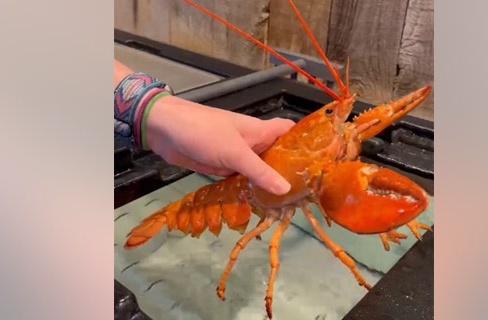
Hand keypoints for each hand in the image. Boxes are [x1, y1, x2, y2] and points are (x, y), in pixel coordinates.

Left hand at [145, 94, 294, 194]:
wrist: (165, 130)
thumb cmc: (203, 132)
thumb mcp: (235, 153)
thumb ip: (259, 171)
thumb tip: (286, 189)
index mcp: (260, 131)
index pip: (290, 132)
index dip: (306, 141)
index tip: (322, 160)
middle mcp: (252, 143)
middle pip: (277, 155)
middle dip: (290, 170)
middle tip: (308, 193)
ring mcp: (237, 156)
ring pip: (259, 170)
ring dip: (269, 183)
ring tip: (289, 204)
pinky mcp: (222, 167)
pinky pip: (242, 179)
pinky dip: (250, 189)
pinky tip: (259, 203)